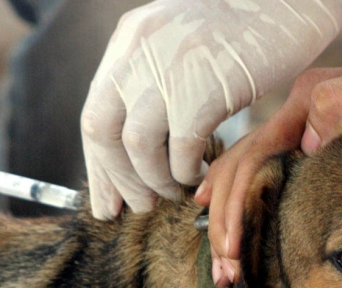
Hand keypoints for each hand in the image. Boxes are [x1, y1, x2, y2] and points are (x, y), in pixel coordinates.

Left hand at [81, 0, 341, 218]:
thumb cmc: (246, 27)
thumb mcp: (181, 40)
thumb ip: (153, 79)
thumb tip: (138, 143)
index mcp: (129, 41)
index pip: (94, 114)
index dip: (101, 165)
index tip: (109, 199)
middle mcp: (138, 52)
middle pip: (101, 132)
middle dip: (117, 180)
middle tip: (140, 206)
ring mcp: (168, 68)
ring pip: (137, 147)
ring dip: (155, 181)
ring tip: (175, 192)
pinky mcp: (204, 88)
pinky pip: (181, 149)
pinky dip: (187, 172)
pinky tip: (201, 175)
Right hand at [196, 0, 341, 285]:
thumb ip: (338, 105)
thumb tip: (302, 143)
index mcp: (307, 104)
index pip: (254, 159)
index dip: (236, 207)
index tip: (233, 251)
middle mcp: (297, 117)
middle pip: (241, 170)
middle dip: (226, 223)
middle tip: (225, 272)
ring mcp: (303, 132)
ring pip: (247, 175)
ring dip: (229, 220)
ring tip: (224, 265)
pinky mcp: (315, 149)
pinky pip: (268, 177)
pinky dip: (245, 204)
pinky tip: (233, 225)